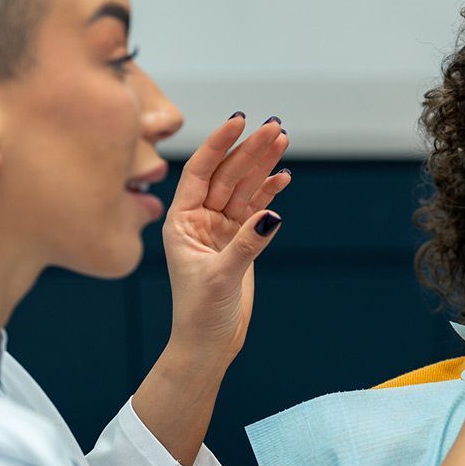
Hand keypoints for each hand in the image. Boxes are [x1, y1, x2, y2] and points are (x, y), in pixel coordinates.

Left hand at [161, 114, 289, 360]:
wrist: (208, 344)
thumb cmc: (199, 314)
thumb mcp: (221, 277)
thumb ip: (247, 243)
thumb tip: (273, 214)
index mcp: (180, 221)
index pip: (200, 171)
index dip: (219, 144)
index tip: (239, 121)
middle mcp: (199, 219)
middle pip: (227, 174)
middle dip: (250, 150)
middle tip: (274, 127)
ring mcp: (221, 228)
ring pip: (244, 187)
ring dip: (263, 165)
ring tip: (283, 140)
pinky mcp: (240, 240)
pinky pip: (256, 207)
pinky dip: (270, 192)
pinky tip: (284, 176)